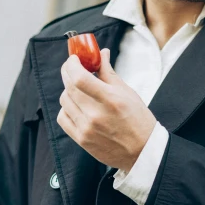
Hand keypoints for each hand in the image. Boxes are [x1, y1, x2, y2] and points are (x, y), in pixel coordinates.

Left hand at [58, 47, 156, 170]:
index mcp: (110, 99)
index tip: (74, 58)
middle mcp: (95, 114)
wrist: (142, 151)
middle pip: (69, 87)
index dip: (71, 64)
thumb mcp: (127, 92)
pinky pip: (63, 118)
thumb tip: (100, 53)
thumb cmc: (138, 120)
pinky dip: (67, 108)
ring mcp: (86, 128)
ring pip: (64, 101)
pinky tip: (77, 106)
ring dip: (69, 90)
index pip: (79, 77)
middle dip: (69, 73)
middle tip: (74, 68)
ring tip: (80, 90)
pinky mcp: (81, 139)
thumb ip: (109, 72)